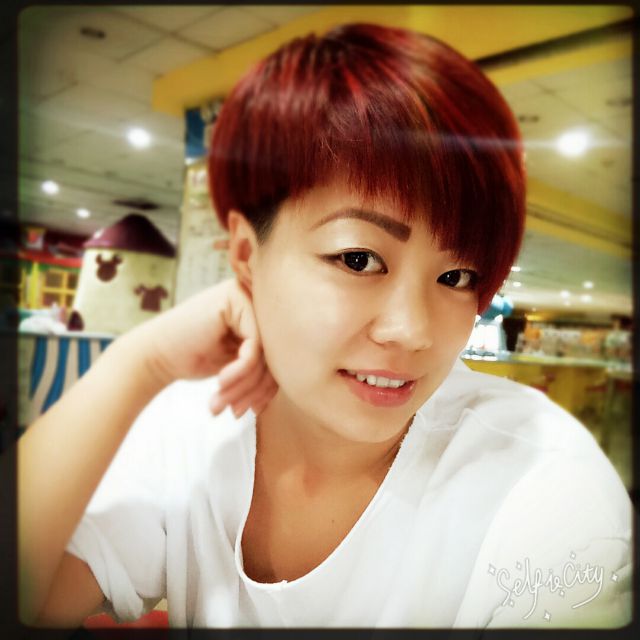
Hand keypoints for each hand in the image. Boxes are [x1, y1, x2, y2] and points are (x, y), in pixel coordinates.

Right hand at [136, 278, 277, 417]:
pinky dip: (239, 373)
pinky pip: (254, 347)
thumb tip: (298, 381)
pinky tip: (220, 384)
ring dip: (245, 387)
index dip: (267, 389)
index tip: (250, 411)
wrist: (153, 357)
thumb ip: (265, 367)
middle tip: (237, 413)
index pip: (279, 356)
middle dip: (255, 391)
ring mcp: (245, 296)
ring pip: (266, 353)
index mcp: (259, 315)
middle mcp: (255, 301)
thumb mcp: (237, 366)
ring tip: (224, 406)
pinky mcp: (234, 301)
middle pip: (275, 354)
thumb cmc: (194, 360)